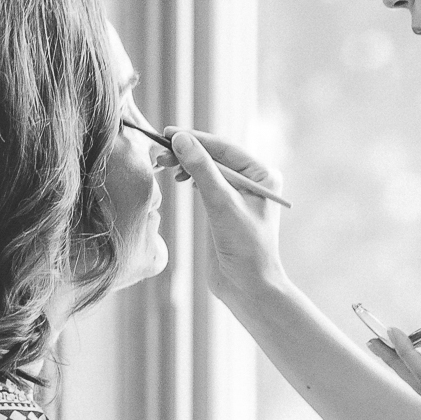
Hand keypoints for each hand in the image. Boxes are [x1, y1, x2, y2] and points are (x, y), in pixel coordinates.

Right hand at [163, 129, 287, 308]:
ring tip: (162, 164)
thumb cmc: (244, 247)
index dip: (195, 139)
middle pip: (215, 156)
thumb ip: (202, 170)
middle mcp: (254, 181)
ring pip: (208, 169)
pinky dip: (190, 178)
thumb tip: (182, 139)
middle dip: (187, 152)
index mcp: (263, 174)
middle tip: (158, 152)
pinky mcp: (225, 208)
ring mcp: (239, 194)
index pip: (224, 147)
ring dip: (186, 164)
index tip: (167, 133)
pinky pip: (205, 183)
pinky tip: (178, 177)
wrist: (247, 286)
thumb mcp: (221, 204)